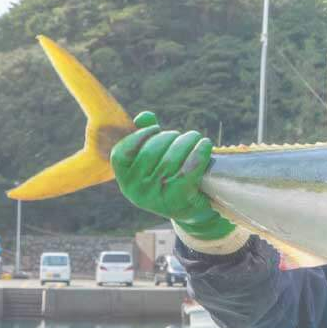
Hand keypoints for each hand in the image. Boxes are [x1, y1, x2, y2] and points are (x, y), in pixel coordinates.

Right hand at [110, 112, 235, 239]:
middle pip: (150, 151)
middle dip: (169, 137)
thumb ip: (146, 137)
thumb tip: (144, 117)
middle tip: (183, 135)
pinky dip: (199, 153)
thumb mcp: (153, 161)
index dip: (139, 135)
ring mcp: (155, 196)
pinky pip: (189, 170)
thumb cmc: (169, 178)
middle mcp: (135, 190)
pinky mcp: (178, 199)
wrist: (191, 210)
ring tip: (195, 137)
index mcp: (124, 179)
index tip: (156, 129)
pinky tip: (205, 145)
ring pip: (170, 158)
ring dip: (187, 141)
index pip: (122, 152)